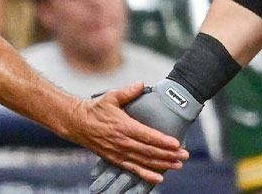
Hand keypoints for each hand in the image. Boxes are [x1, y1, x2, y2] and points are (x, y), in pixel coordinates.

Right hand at [90, 79, 200, 193]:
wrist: (76, 123)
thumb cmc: (95, 108)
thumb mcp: (110, 96)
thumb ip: (127, 91)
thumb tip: (141, 84)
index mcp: (123, 126)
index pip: (147, 135)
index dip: (163, 141)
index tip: (177, 143)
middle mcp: (122, 142)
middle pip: (149, 151)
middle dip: (169, 154)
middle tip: (185, 156)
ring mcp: (118, 152)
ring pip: (144, 161)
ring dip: (162, 164)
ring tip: (178, 165)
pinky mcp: (115, 159)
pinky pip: (133, 169)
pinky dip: (146, 174)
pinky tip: (159, 177)